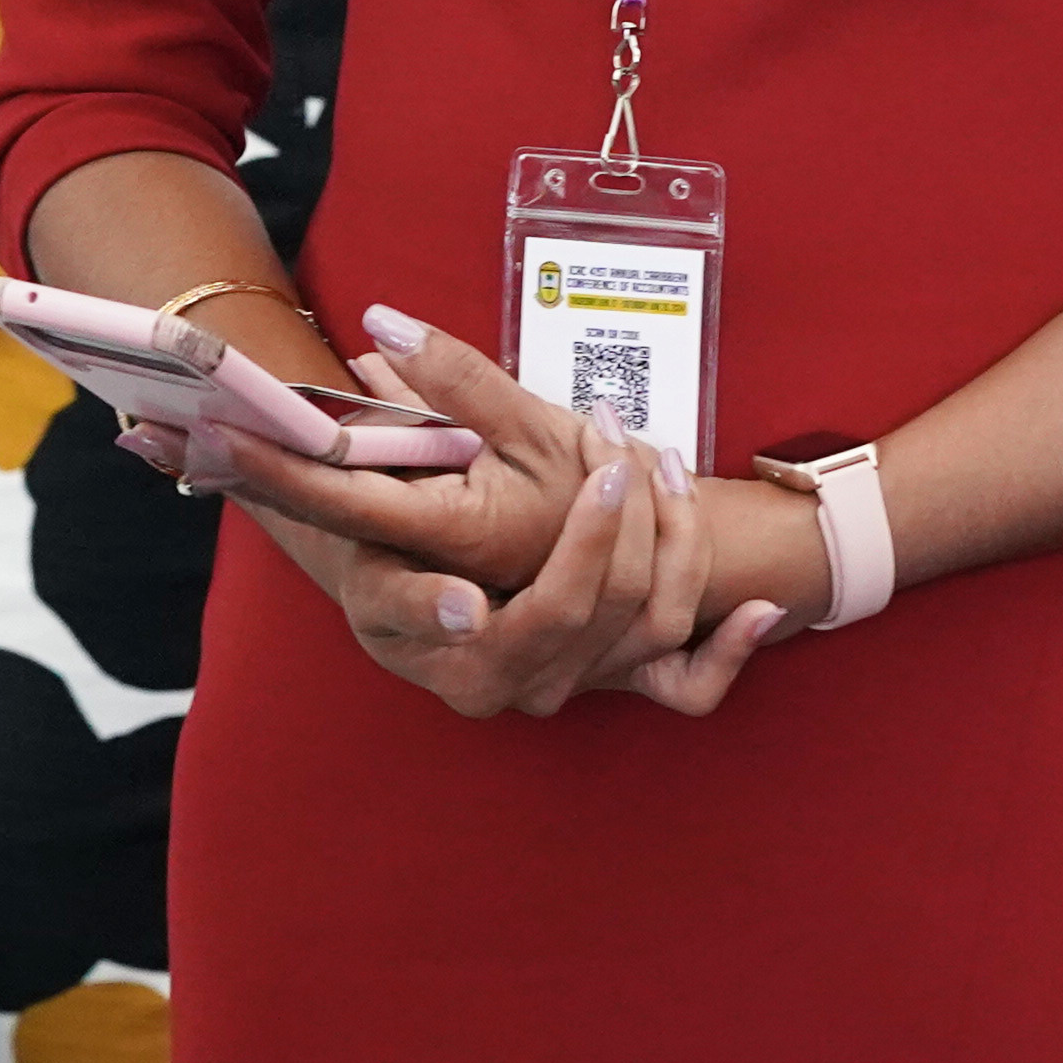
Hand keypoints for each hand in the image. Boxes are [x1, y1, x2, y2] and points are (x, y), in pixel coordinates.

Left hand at [176, 302, 618, 595]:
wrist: (633, 575)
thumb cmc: (587, 494)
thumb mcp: (537, 428)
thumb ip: (458, 376)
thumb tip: (375, 324)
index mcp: (447, 527)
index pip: (336, 490)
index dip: (268, 458)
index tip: (205, 425)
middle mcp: (414, 557)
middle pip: (301, 510)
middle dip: (227, 470)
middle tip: (144, 431)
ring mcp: (408, 568)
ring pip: (313, 518)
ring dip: (246, 480)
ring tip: (169, 438)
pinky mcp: (408, 562)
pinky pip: (336, 521)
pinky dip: (282, 489)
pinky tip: (239, 459)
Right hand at [249, 427, 783, 720]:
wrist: (439, 572)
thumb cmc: (391, 517)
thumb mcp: (363, 475)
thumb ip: (337, 427)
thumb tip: (301, 370)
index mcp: (415, 629)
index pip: (437, 622)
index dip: (448, 615)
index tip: (472, 596)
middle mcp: (487, 676)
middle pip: (559, 618)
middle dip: (594, 530)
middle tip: (607, 449)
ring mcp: (557, 684)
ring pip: (629, 624)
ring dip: (657, 540)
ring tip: (651, 459)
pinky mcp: (616, 682)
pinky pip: (688, 691)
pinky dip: (728, 652)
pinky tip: (761, 609)